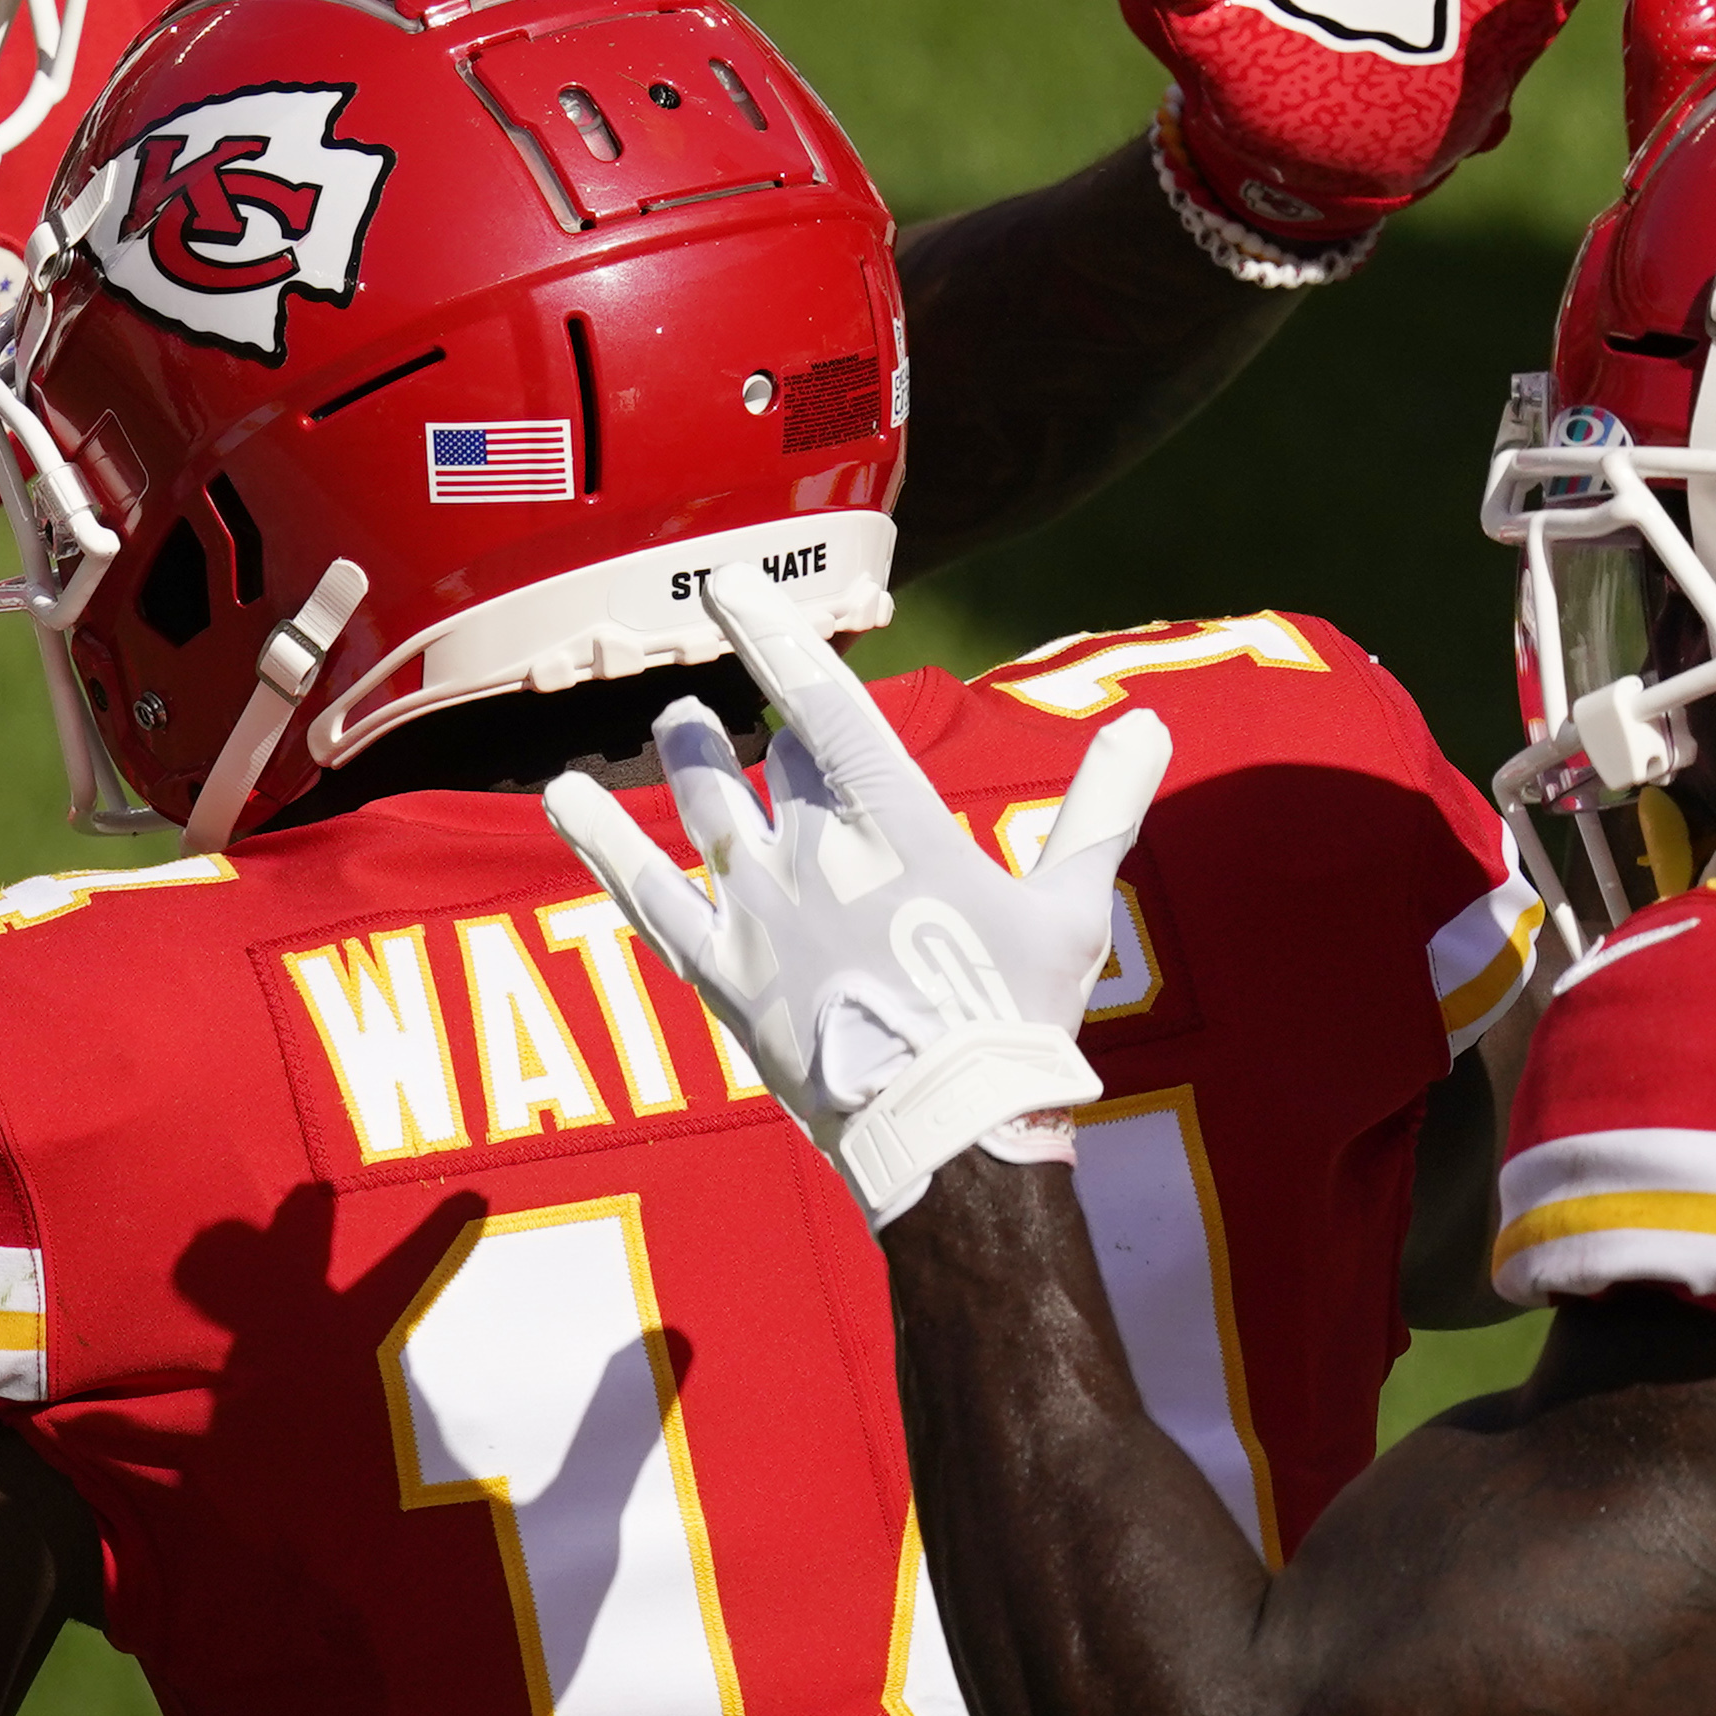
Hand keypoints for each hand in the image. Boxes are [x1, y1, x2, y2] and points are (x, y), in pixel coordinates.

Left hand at [542, 593, 1176, 1225]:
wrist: (947, 1130)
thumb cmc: (1016, 1017)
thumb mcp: (1070, 906)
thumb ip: (1098, 809)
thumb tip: (1148, 727)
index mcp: (898, 824)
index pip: (824, 705)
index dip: (775, 635)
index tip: (730, 585)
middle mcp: (815, 853)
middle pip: (778, 764)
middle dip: (772, 737)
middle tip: (759, 718)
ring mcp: (760, 911)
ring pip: (704, 807)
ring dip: (688, 758)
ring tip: (673, 722)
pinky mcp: (722, 970)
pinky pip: (648, 893)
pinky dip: (603, 843)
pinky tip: (567, 799)